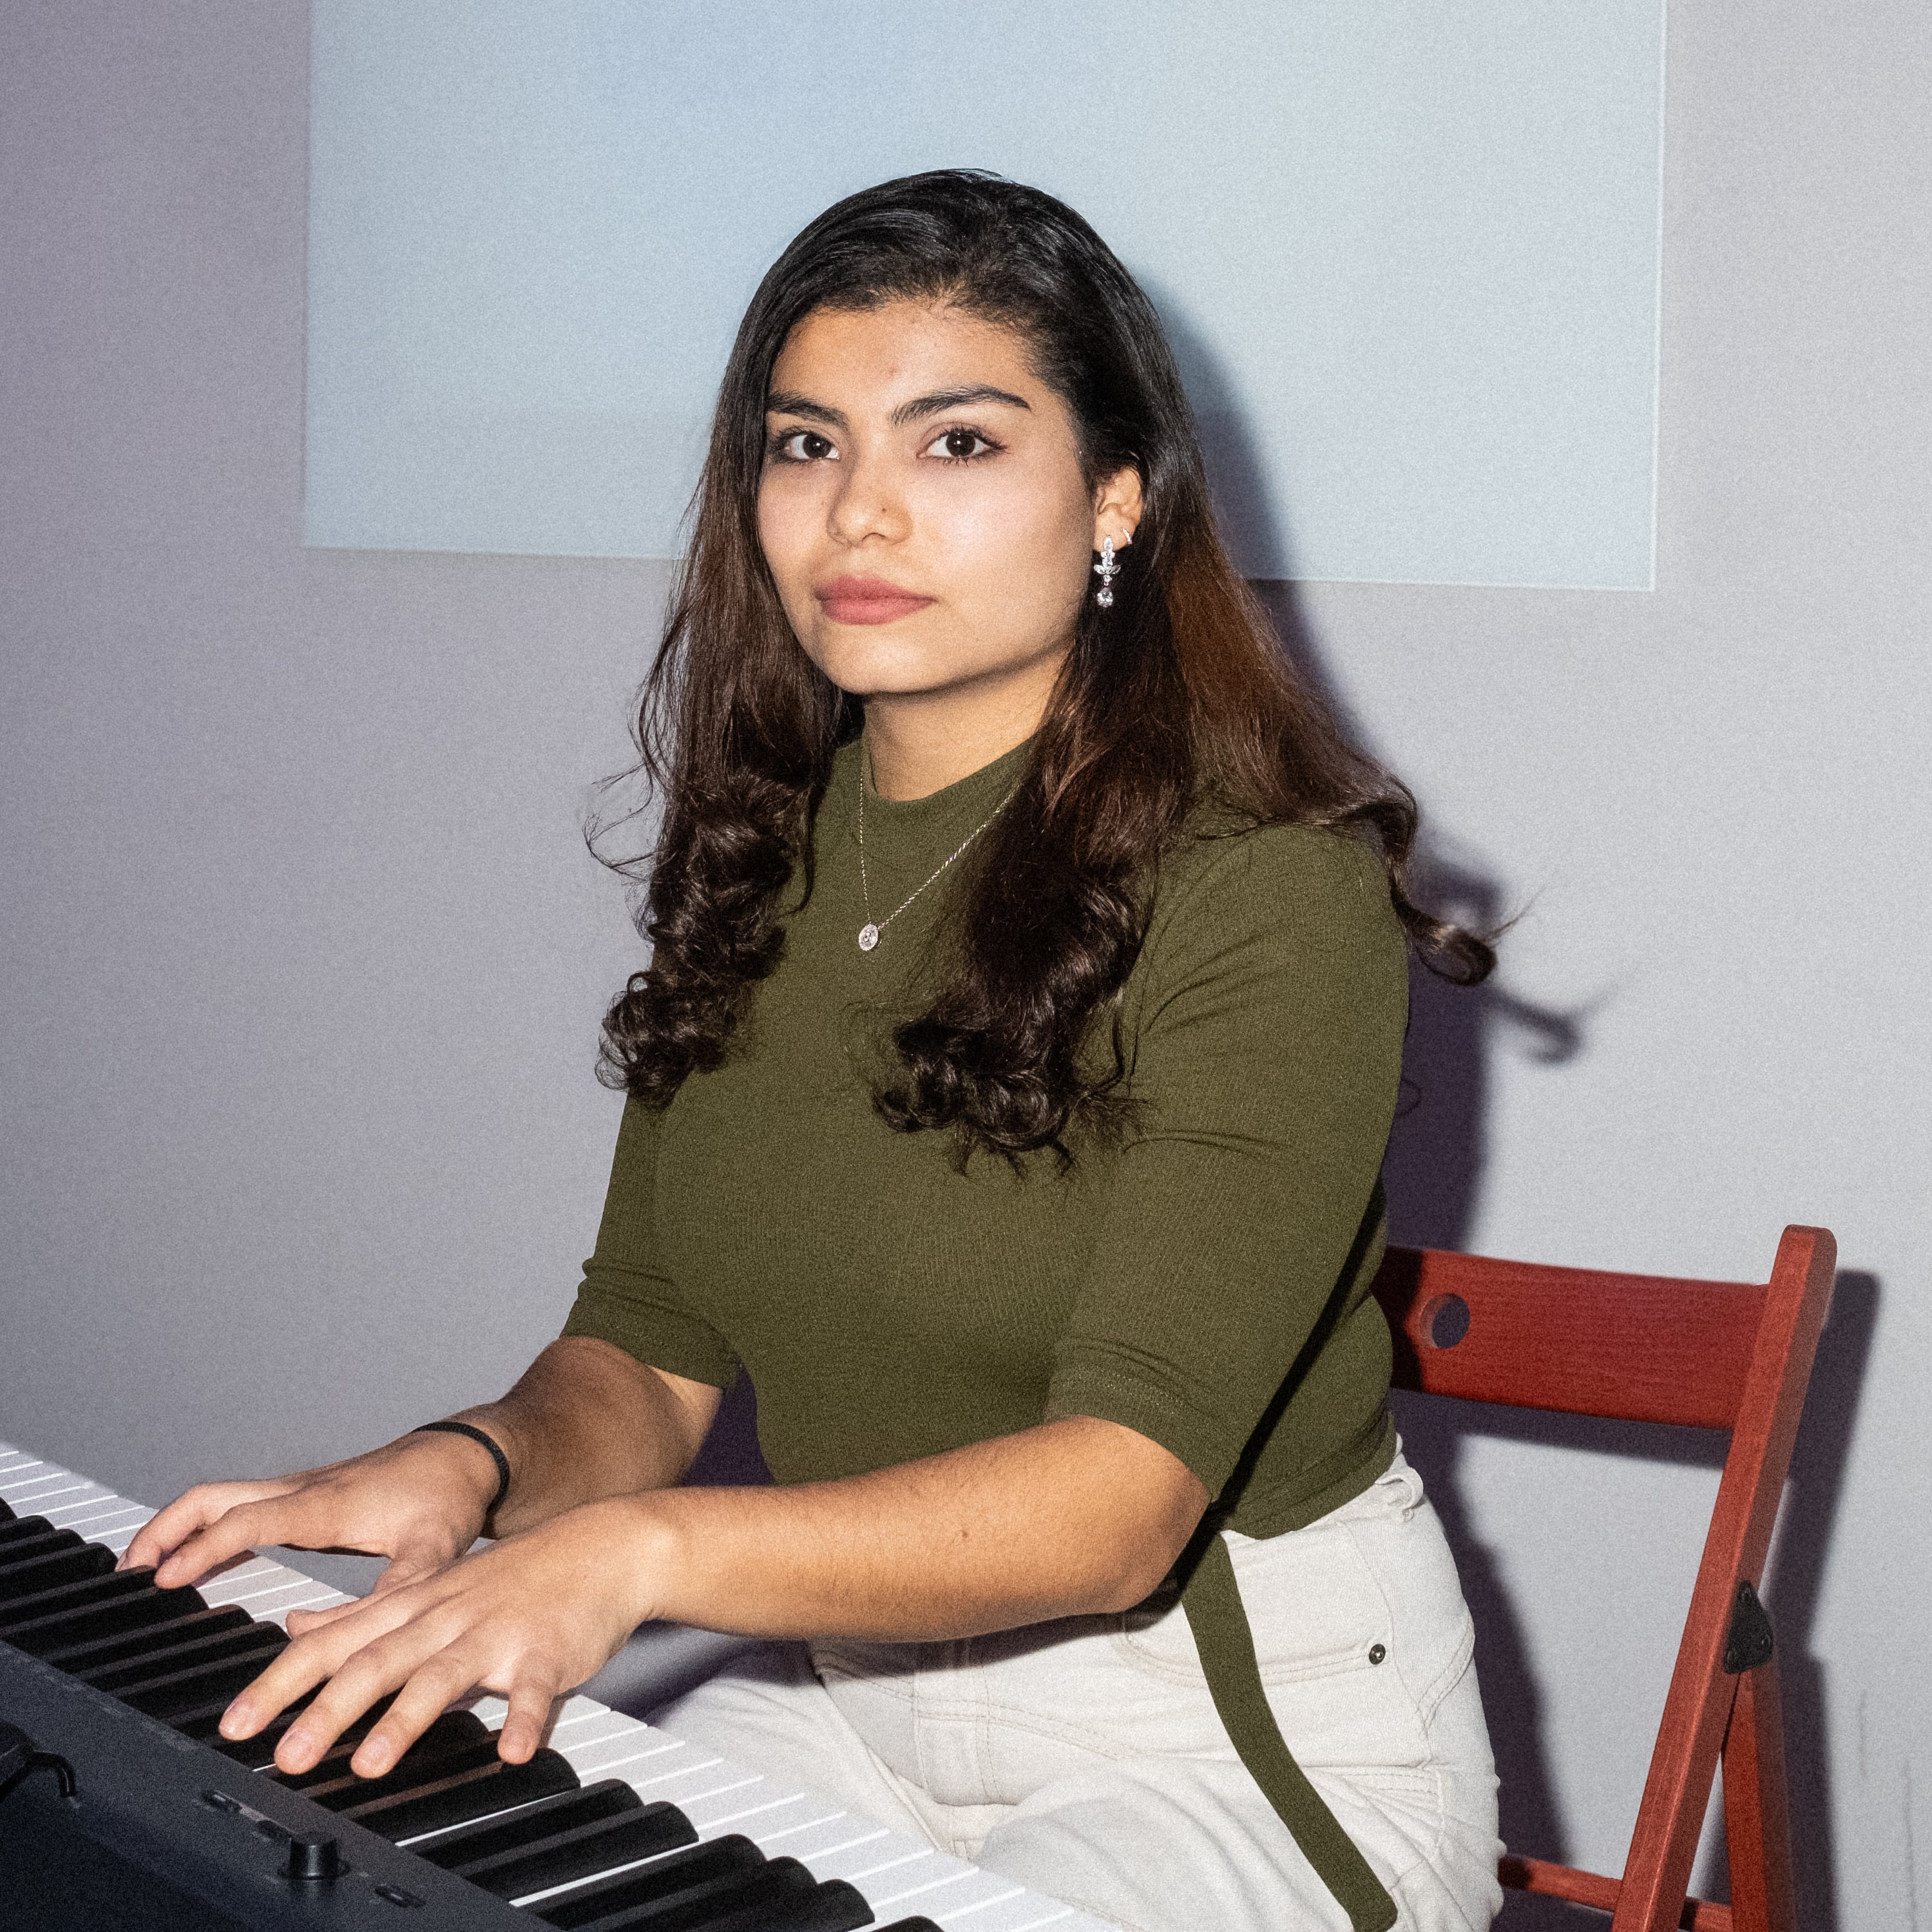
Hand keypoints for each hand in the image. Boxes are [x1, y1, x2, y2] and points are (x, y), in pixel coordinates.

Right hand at [120, 1430, 505, 1598]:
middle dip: (166, 1529)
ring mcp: (304, 1489)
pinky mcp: (310, 1495)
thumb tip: (308, 1637)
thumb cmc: (450, 1499)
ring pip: (224, 1496)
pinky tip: (201, 1555)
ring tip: (145, 1565)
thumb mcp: (429, 1555)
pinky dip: (208, 1525)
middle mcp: (305, 1491)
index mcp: (324, 1504)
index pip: (245, 1519)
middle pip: (216, 1497)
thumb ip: (381, 1600)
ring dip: (180, 1525)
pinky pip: (244, 1504)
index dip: (201, 1547)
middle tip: (129, 1570)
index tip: (163, 1576)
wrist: (472, 1456)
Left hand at [217, 1497, 663, 1777]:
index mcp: (414, 1606)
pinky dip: (524, 1719)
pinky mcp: (547, 1653)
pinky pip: (535, 1689)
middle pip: (376, 1662)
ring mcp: (497, 1633)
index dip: (282, 1682)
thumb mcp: (430, 1584)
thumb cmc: (514, 1575)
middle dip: (327, 1710)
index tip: (237, 1723)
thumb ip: (359, 1613)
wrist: (602, 1547)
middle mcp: (445, 1617)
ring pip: (443, 1674)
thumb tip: (295, 1628)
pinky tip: (512, 1749)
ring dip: (405, 1718)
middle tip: (287, 1755)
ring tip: (372, 1762)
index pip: (333, 1643)